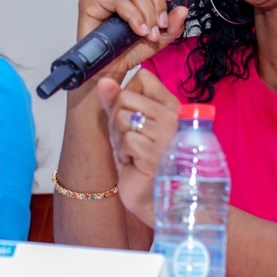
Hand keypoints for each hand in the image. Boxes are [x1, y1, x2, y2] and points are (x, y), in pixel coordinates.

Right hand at [76, 0, 189, 78]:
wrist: (109, 71)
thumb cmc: (127, 52)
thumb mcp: (158, 38)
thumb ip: (172, 25)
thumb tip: (183, 8)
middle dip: (157, 2)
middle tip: (161, 25)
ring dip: (148, 12)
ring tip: (150, 32)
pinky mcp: (89, 2)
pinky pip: (118, 1)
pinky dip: (134, 16)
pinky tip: (140, 30)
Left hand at [96, 69, 180, 226]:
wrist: (153, 198)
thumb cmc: (141, 162)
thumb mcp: (127, 126)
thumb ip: (116, 102)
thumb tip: (103, 81)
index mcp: (171, 106)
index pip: (143, 78)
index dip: (125, 97)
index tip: (133, 117)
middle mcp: (173, 116)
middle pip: (125, 96)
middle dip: (116, 119)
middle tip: (128, 139)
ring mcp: (168, 134)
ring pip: (122, 117)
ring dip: (119, 138)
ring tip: (132, 152)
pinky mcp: (158, 152)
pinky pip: (127, 139)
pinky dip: (124, 153)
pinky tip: (134, 162)